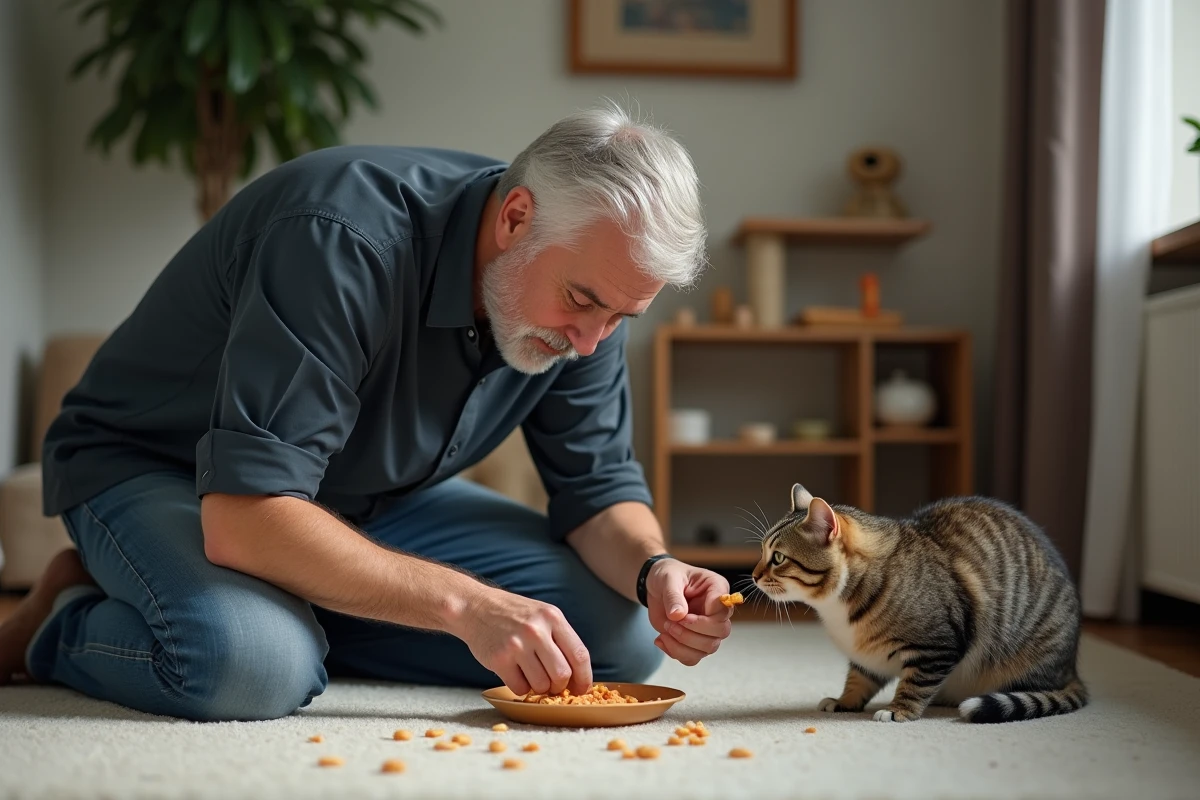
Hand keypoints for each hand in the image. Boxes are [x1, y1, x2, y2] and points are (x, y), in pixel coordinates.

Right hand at [452, 586, 592, 696]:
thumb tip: (578, 675)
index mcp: (552, 617)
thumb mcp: (542, 615)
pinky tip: (515, 673)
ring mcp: (516, 645)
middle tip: (553, 684)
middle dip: (560, 686)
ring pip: (541, 685)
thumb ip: (560, 639)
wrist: (476, 607)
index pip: (579, 654)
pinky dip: (520, 687)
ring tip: (530, 673)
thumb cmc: (514, 614)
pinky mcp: (499, 660)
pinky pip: (520, 688)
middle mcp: (536, 630)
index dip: (584, 678)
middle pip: (562, 675)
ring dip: (539, 687)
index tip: (582, 689)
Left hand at [645, 559, 732, 665]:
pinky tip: (660, 639)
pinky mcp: (694, 641)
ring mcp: (707, 628)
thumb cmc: (667, 576)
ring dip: (682, 644)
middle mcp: (716, 611)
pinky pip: (692, 657)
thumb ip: (673, 595)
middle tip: (670, 623)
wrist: (656, 587)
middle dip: (692, 633)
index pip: (724, 610)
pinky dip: (675, 652)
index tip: (683, 616)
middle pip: (720, 633)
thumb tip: (678, 615)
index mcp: (716, 589)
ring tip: (665, 628)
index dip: (704, 619)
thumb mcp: (668, 578)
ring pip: (707, 648)